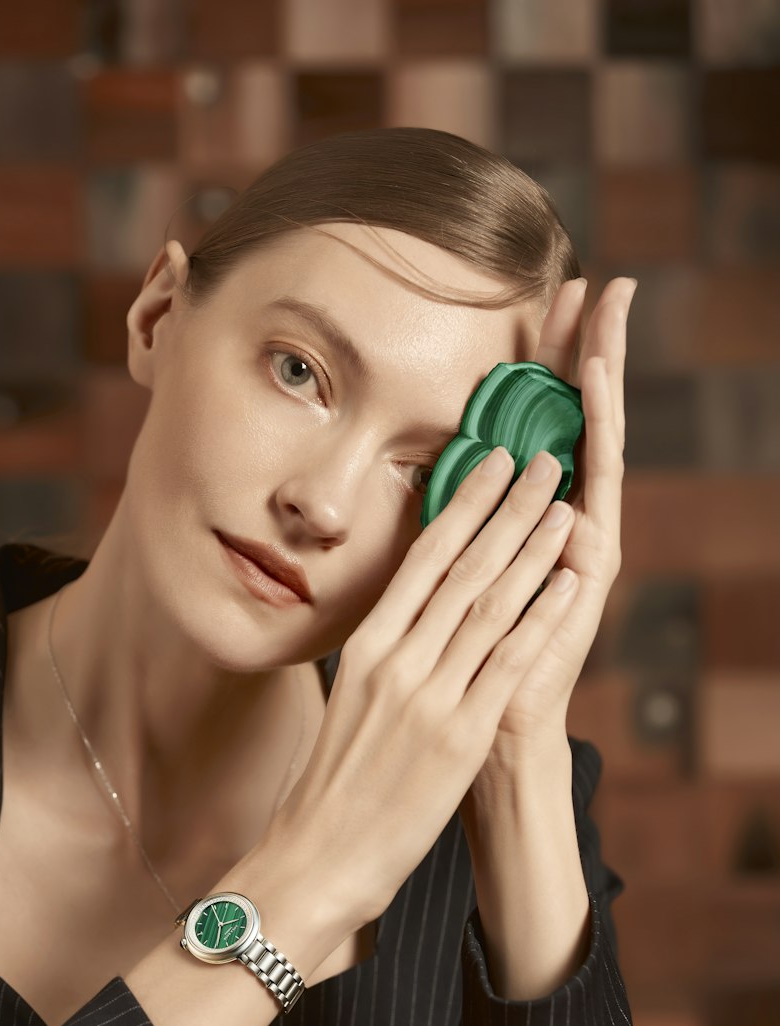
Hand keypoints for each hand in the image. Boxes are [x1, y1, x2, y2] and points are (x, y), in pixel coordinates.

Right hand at [273, 449, 583, 928]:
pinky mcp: (459, 736)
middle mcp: (397, 661)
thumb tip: (406, 624)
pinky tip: (566, 584)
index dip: (462, 505)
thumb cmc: (333, 787)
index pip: (422, 559)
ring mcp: (429, 696)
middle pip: (462, 568)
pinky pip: (508, 664)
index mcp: (366, 649)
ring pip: (490, 605)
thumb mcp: (348, 704)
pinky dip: (541, 618)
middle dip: (508, 509)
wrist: (319, 854)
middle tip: (542, 461)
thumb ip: (382, 660)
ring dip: (533, 550)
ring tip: (564, 507)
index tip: (490, 464)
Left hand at [469, 275, 636, 780]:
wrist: (488, 738)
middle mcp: (569, 522)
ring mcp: (588, 539)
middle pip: (583, 418)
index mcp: (530, 523)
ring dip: (602, 372)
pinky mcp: (596, 564)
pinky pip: (601, 485)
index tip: (553, 302)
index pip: (547, 427)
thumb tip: (424, 488)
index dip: (552, 368)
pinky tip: (599, 383)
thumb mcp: (444, 588)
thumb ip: (446, 537)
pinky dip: (600, 429)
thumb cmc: (461, 667)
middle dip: (591, 349)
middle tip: (603, 281)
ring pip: (599, 439)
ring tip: (607, 311)